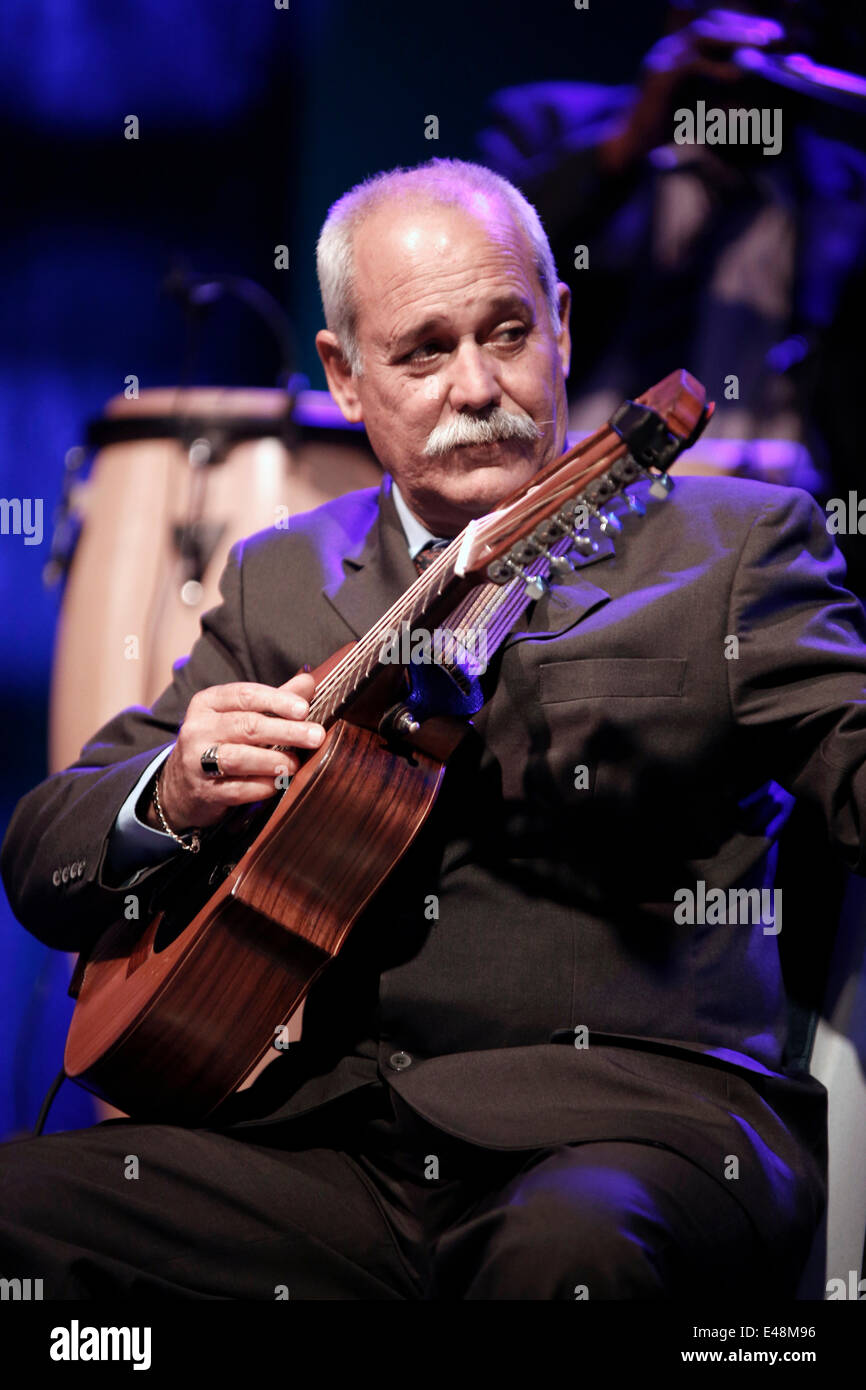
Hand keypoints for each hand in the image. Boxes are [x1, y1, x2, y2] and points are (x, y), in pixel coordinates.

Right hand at [149, 672, 322, 831]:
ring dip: (274, 760)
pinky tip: (278, 783)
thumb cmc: (221, 741)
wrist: (181, 785)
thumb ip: (274, 699)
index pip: (245, 695)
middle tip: (315, 736)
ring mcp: (196, 762)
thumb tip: (308, 682)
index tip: (304, 709)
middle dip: (286, 731)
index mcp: (207, 703)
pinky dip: (262, 786)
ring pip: (239, 758)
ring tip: (295, 763)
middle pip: (246, 726)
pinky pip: (238, 789)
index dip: (277, 701)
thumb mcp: (240, 714)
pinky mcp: (204, 792)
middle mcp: (198, 729)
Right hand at [599, 8, 786, 173]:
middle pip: (711, 23)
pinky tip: (738, 76)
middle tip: (775, 35)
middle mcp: (668, 49)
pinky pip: (692, 65)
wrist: (630, 148)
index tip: (772, 34)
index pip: (714, 25)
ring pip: (704, 36)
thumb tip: (747, 81)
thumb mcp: (697, 102)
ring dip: (736, 37)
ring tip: (763, 46)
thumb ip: (717, 88)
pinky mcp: (659, 79)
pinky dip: (717, 68)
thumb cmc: (664, 130)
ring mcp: (661, 60)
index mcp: (677, 50)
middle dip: (745, 26)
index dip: (743, 25)